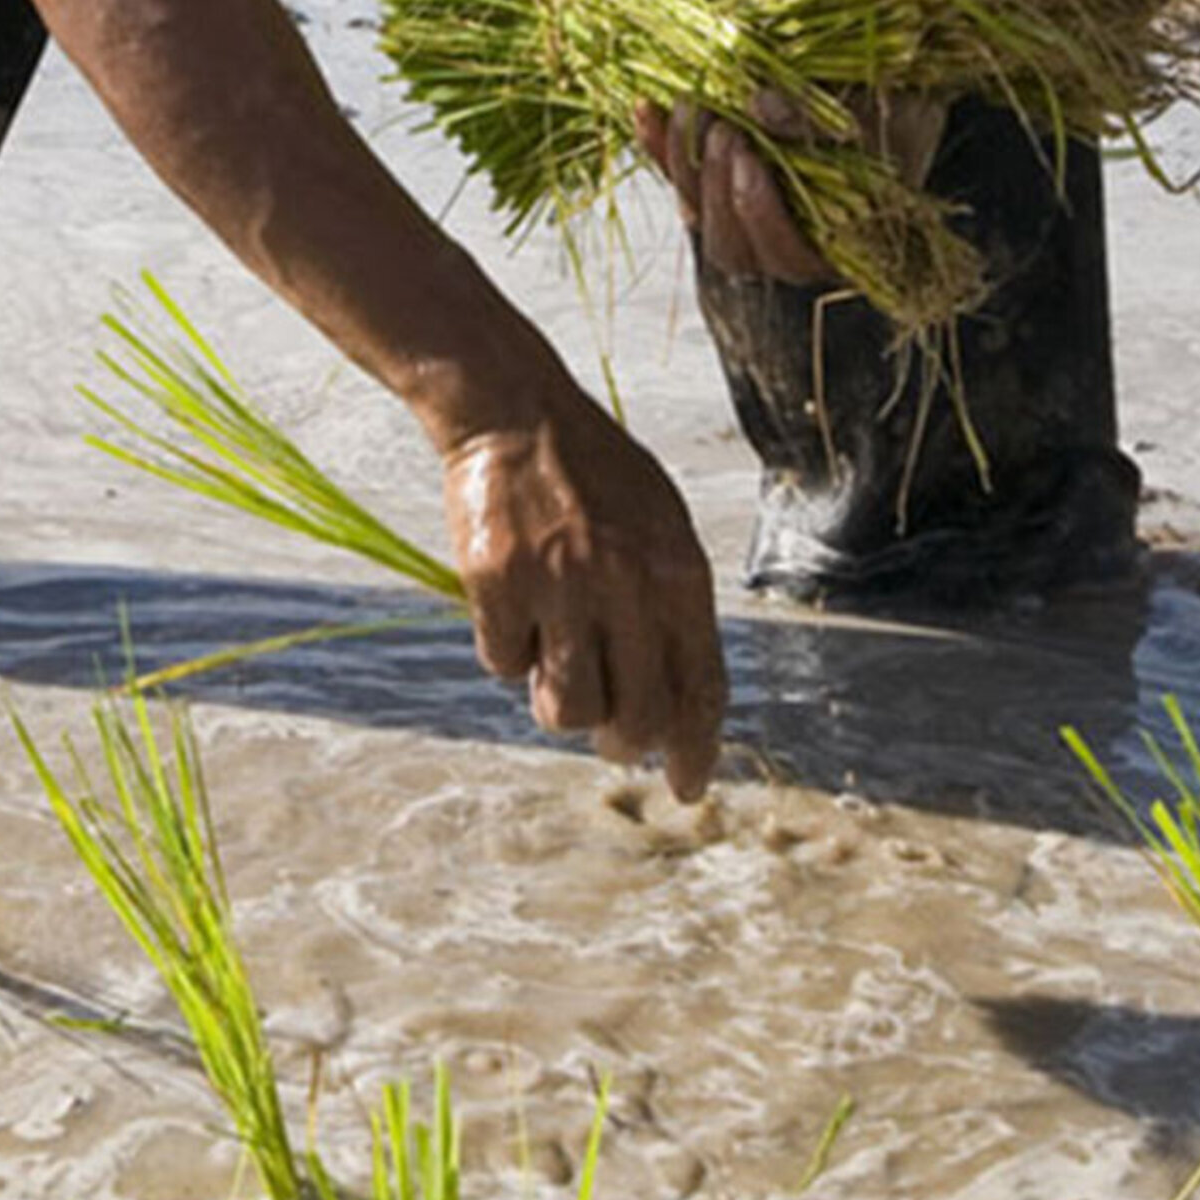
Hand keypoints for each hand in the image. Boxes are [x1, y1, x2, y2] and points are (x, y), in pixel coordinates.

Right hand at [440, 385, 726, 801]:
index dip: (697, 749)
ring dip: (560, 705)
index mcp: (678, 571)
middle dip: (622, 741)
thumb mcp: (660, 527)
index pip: (702, 687)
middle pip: (637, 717)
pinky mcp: (497, 583)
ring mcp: (558, 584)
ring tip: (555, 664)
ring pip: (567, 709)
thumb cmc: (594, 475)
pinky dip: (508, 650)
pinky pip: (504, 664)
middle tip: (609, 734)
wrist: (515, 413)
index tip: (687, 786)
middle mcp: (624, 583)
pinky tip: (513, 607)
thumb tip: (676, 706)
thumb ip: (672, 608)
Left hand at [632, 90, 948, 282]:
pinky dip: (659, 145)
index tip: (752, 155)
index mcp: (840, 250)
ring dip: (687, 165)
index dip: (761, 213)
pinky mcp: (718, 187)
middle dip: (719, 185)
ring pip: (699, 217)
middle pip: (732, 248)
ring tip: (695, 107)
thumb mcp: (878, 112)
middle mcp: (788, 248)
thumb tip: (761, 107)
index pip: (789, 257)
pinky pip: (678, 179)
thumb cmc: (897, 112)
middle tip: (723, 126)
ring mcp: (746, 218)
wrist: (889, 96)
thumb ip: (821, 117)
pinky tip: (647, 107)